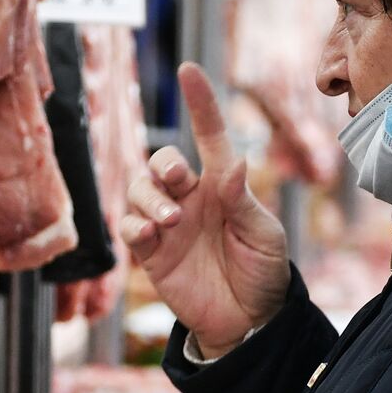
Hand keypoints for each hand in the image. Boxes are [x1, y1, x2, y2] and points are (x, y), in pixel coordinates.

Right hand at [122, 64, 288, 358]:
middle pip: (162, 162)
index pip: (209, 136)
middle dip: (165, 166)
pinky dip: (132, 224)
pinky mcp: (150, 254)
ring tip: (168, 222)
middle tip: (180, 185)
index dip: (200, 103)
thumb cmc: (263, 272)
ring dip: (149, 198)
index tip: (188, 70)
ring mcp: (167, 226)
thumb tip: (230, 164)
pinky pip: (127, 228)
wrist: (248, 322)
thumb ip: (241, 201)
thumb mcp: (264, 235)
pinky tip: (149, 234)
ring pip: (139, 190)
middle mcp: (190, 200)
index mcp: (222, 186)